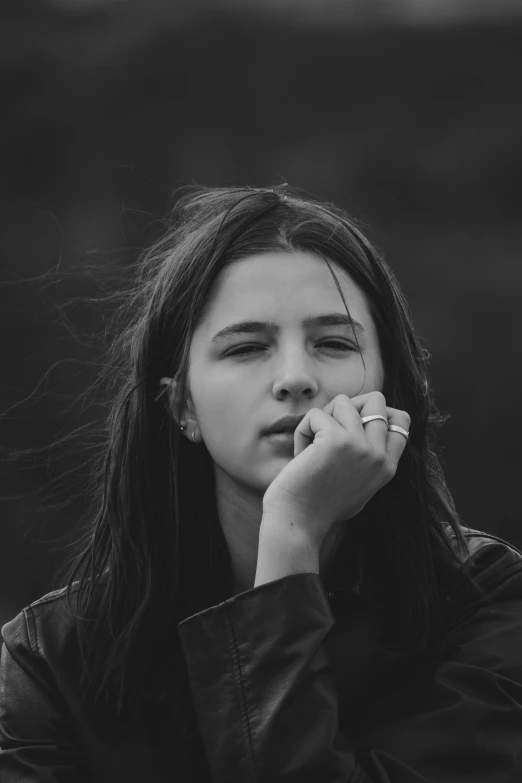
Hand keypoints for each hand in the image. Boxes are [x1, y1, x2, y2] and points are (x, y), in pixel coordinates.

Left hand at [261, 392, 409, 549]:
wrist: (298, 523)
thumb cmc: (319, 504)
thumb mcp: (358, 482)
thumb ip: (368, 456)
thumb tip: (362, 418)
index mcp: (388, 467)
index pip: (400, 420)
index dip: (375, 413)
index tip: (351, 428)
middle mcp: (380, 455)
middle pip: (376, 400)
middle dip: (348, 407)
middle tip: (328, 429)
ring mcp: (361, 446)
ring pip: (343, 401)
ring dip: (321, 418)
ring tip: (311, 445)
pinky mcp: (336, 440)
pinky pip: (316, 414)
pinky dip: (303, 430)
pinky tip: (300, 455)